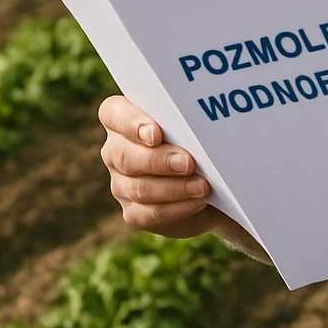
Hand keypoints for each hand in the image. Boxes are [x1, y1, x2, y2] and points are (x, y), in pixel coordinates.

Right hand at [98, 95, 221, 239]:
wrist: (214, 180)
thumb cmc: (202, 139)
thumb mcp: (196, 123)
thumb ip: (189, 117)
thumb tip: (204, 119)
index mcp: (124, 119)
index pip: (113, 113)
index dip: (132, 123)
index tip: (156, 133)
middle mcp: (116, 150)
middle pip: (124, 155)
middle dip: (159, 160)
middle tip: (188, 162)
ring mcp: (121, 183)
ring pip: (139, 188)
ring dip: (174, 187)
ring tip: (202, 185)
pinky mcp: (133, 211)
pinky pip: (149, 214)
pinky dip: (177, 208)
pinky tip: (197, 201)